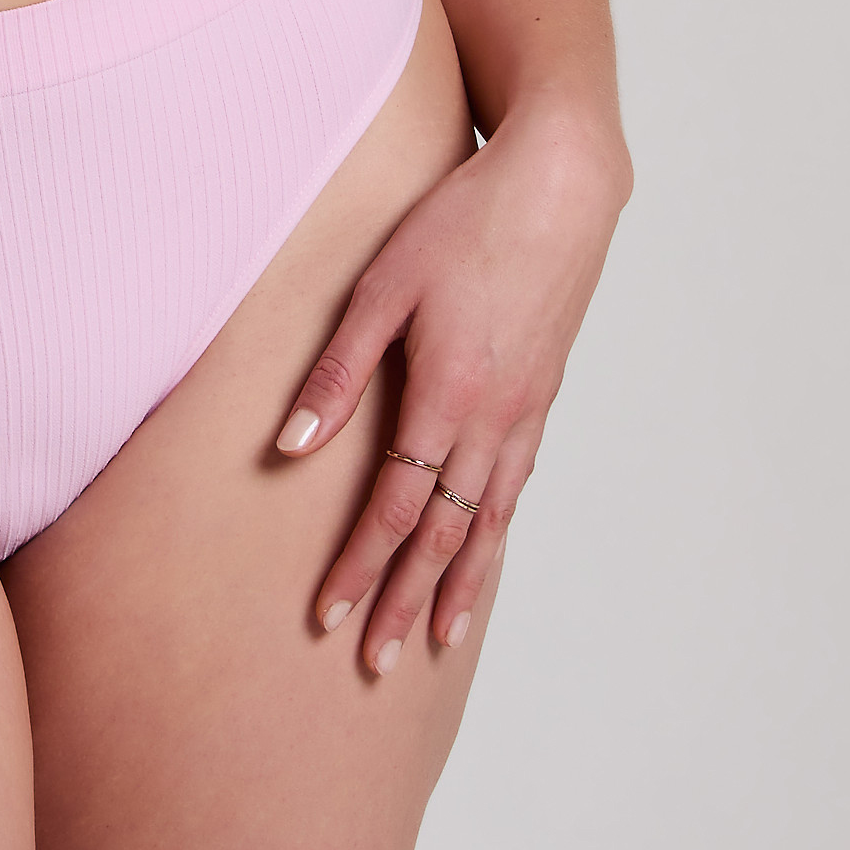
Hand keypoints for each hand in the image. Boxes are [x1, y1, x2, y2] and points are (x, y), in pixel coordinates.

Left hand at [273, 103, 625, 670]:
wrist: (559, 187)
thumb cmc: (460, 223)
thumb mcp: (383, 285)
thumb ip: (338, 372)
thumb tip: (290, 449)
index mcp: (446, 394)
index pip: (395, 508)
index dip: (361, 566)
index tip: (330, 616)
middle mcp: (492, 418)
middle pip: (444, 535)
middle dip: (405, 600)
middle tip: (378, 662)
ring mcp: (525, 411)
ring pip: (489, 521)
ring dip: (459, 585)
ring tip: (436, 639)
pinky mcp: (543, 395)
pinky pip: (516, 485)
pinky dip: (497, 534)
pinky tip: (484, 552)